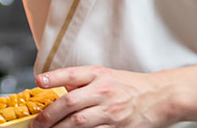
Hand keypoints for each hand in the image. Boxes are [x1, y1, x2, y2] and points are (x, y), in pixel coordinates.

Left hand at [31, 65, 174, 127]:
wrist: (159, 97)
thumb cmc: (128, 85)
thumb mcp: (104, 74)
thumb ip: (81, 81)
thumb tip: (57, 87)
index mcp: (98, 75)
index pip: (71, 75)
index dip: (54, 77)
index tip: (38, 81)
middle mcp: (104, 92)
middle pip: (71, 103)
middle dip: (50, 114)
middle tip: (36, 123)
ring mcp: (112, 112)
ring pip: (80, 122)